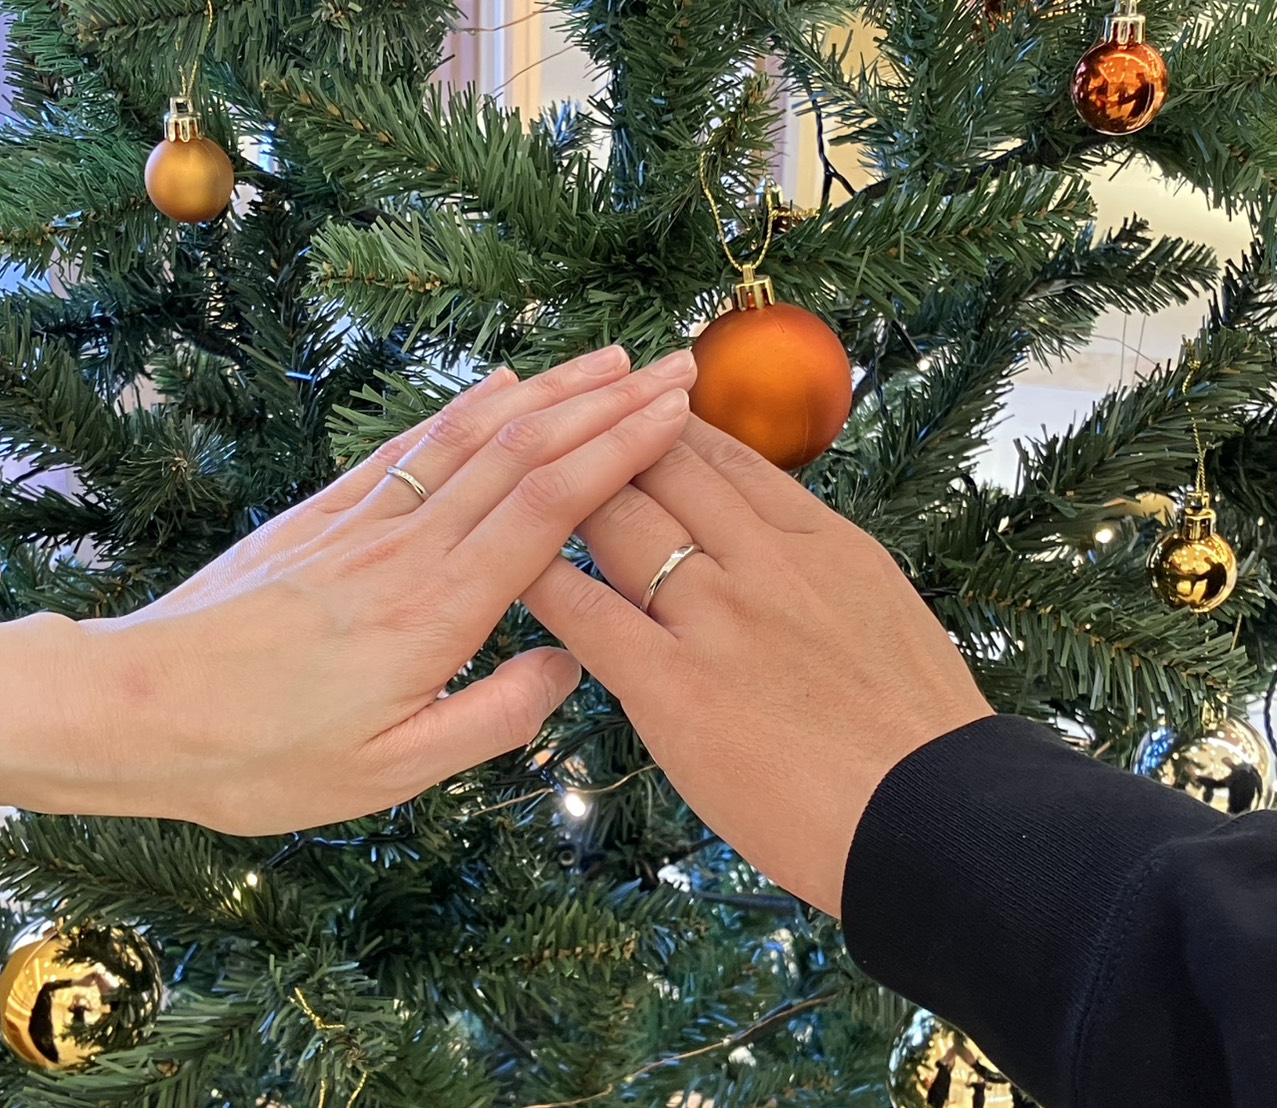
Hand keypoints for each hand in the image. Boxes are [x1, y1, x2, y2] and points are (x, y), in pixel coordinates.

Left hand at [0, 346, 696, 833]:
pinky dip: (464, 407)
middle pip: (522, 451)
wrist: (132, 708)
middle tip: (671, 368)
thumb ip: (492, 717)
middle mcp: (407, 548)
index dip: (618, 451)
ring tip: (606, 361)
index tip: (674, 412)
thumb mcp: (388, 772)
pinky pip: (407, 446)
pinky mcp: (320, 514)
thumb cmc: (259, 758)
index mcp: (436, 612)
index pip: (549, 506)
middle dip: (605, 403)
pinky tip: (497, 387)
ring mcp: (361, 521)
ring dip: (547, 391)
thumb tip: (571, 663)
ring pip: (471, 434)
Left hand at [522, 416, 990, 915]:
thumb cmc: (918, 732)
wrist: (939, 822)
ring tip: (518, 483)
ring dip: (564, 493)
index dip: (666, 426)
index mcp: (821, 542)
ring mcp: (718, 621)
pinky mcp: (676, 689)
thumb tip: (768, 536)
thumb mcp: (883, 607)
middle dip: (606, 438)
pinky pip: (589, 614)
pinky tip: (508, 563)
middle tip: (558, 427)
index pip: (726, 458)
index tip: (630, 409)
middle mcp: (765, 563)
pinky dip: (543, 579)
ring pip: (619, 522)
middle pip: (663, 468)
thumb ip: (816, 563)